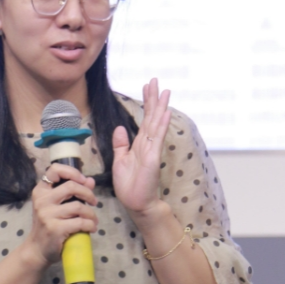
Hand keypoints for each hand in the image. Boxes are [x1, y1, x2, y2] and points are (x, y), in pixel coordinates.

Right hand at [24, 163, 97, 267]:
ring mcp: (47, 215)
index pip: (54, 170)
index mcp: (40, 191)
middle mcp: (42, 200)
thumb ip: (73, 192)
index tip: (83, 180)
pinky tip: (91, 228)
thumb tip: (91, 180)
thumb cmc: (48, 225)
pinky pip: (80, 222)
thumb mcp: (56, 207)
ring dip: (91, 214)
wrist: (37, 249)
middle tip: (93, 202)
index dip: (72, 171)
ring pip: (79, 206)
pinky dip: (90, 225)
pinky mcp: (55, 228)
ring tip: (93, 220)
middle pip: (71, 186)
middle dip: (88, 193)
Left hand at [112, 78, 171, 219]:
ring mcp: (152, 150)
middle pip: (151, 117)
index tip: (147, 87)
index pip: (144, 119)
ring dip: (160, 107)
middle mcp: (147, 144)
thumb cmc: (129, 185)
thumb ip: (121, 144)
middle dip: (153, 98)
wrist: (136, 202)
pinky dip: (160, 125)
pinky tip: (164, 113)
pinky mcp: (153, 158)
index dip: (145, 102)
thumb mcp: (120, 160)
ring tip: (165, 91)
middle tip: (155, 80)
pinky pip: (156, 139)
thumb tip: (120, 128)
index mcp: (139, 144)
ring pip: (156, 124)